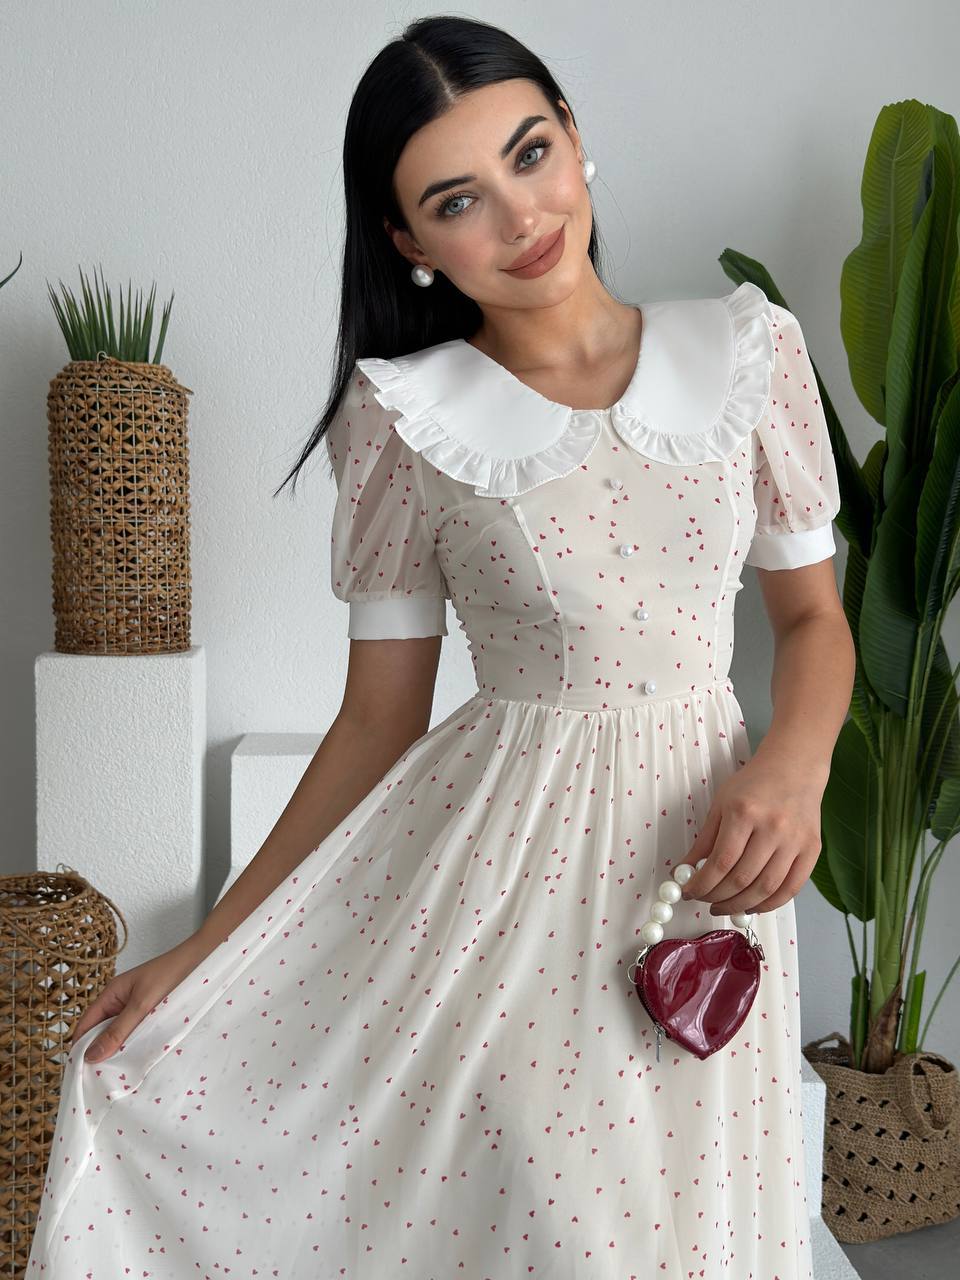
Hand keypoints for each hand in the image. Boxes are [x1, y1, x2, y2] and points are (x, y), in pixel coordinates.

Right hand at [69, 935, 209, 1062]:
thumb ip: (118, 1030)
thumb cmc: (171, 975)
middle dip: (100, 1052)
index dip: (80, 1048)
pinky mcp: (151, 1013)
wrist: (203, 959)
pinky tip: (138, 1059)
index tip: (79, 1074)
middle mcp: (120, 1001)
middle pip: (100, 1032)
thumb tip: (90, 1056)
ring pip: (119, 1034)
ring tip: (117, 1075)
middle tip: (100, 1080)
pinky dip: (134, 1044)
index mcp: (111, 994)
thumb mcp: (142, 1005)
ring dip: (118, 1050)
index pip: (85, 1025)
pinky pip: (136, 1032)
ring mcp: (136, 1007)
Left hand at [674, 747, 826, 915]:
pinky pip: (791, 888)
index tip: (689, 893)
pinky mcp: (812, 849)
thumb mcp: (721, 804)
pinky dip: (769, 904)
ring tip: (724, 906)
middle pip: (741, 879)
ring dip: (740, 905)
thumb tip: (685, 871)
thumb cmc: (754, 783)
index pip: (720, 862)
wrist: (795, 767)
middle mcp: (772, 827)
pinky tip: (752, 905)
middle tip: (704, 901)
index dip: (701, 884)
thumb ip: (704, 840)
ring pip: (765, 888)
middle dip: (717, 897)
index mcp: (744, 812)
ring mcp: (795, 840)